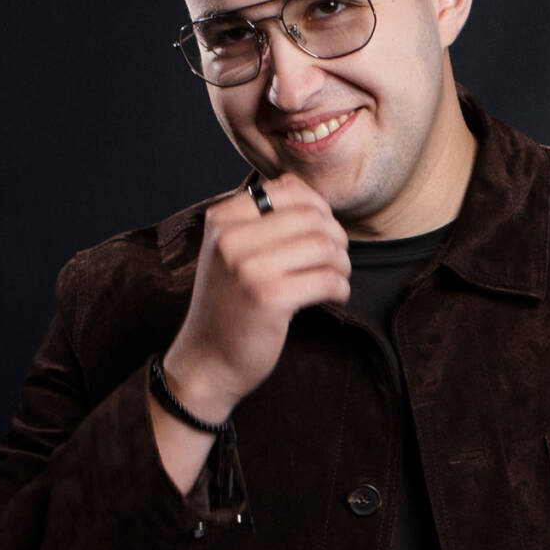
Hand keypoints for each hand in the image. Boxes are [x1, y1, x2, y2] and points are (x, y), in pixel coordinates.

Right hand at [153, 175, 351, 491]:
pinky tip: (332, 299)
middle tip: (335, 263)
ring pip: (326, 246)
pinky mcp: (269, 297)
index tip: (321, 237)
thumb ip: (263, 223)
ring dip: (342, 266)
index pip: (290, 189)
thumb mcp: (232, 252)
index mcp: (222, 218)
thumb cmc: (231, 306)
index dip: (320, 210)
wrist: (207, 360)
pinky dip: (340, 289)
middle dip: (337, 240)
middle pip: (314, 217)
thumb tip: (317, 200)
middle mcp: (231, 237)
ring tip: (333, 281)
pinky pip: (329, 279)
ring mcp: (248, 266)